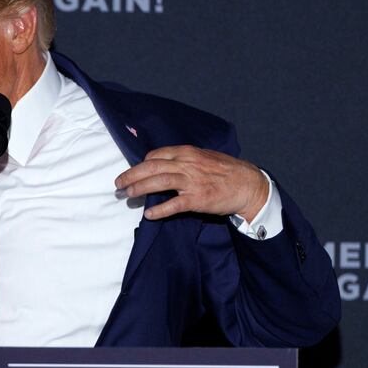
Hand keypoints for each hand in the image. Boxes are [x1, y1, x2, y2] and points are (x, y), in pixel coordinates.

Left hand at [115, 145, 268, 221]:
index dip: (141, 164)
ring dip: (139, 189)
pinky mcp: (197, 199)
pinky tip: (149, 215)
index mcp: (187, 152)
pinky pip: (173, 205)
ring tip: (127, 195)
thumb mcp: (203, 156)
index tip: (134, 172)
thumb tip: (162, 163)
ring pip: (158, 182)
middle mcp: (186, 164)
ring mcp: (191, 182)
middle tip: (118, 183)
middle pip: (151, 167)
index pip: (155, 155)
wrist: (248, 184)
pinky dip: (159, 210)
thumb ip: (183, 158)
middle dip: (131, 175)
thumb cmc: (225, 170)